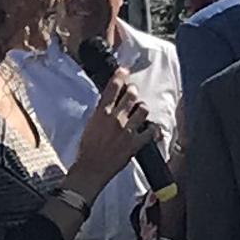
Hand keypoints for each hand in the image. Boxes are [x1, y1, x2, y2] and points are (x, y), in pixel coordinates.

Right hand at [65, 68, 152, 201]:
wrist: (91, 169)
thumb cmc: (86, 149)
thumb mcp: (90, 125)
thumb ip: (101, 112)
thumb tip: (109, 102)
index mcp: (102, 113)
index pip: (113, 88)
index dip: (120, 76)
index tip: (124, 70)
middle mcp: (116, 119)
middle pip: (131, 95)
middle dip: (133, 91)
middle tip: (132, 93)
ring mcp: (127, 130)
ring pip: (143, 109)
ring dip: (142, 108)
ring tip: (139, 111)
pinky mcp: (135, 143)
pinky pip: (150, 131)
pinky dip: (152, 128)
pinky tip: (151, 128)